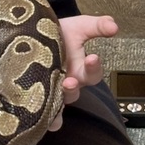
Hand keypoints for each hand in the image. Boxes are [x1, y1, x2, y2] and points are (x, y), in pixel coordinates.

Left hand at [47, 14, 118, 131]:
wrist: (31, 34)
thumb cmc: (57, 33)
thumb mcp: (78, 26)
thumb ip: (97, 26)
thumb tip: (113, 25)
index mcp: (80, 69)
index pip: (93, 73)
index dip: (94, 67)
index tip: (92, 58)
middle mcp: (68, 83)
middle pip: (75, 92)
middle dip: (73, 88)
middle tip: (69, 81)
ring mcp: (53, 91)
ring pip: (59, 104)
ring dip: (58, 104)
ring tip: (48, 97)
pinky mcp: (37, 96)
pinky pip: (44, 115)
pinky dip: (45, 119)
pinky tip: (40, 118)